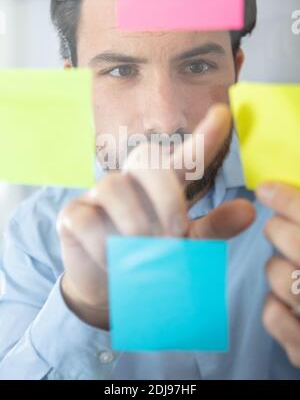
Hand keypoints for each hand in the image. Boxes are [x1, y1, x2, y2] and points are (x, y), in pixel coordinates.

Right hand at [58, 104, 254, 329]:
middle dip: (164, 195)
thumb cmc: (150, 256)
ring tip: (144, 254)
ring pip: (113, 187)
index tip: (224, 114)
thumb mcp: (185, 245)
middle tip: (175, 233)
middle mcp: (130, 180)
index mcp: (162, 185)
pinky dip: (104, 245)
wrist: (108, 285)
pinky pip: (86, 219)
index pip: (184, 156)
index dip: (204, 136)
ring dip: (134, 226)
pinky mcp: (72, 215)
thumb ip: (213, 227)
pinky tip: (113, 260)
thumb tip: (249, 211)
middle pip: (145, 157)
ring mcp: (98, 194)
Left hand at [256, 182, 299, 367]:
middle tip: (277, 228)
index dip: (288, 200)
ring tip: (291, 270)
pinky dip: (273, 305)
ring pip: (280, 276)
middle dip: (278, 230)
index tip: (266, 189)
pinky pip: (272, 315)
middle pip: (297, 245)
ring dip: (277, 268)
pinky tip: (286, 303)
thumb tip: (278, 193)